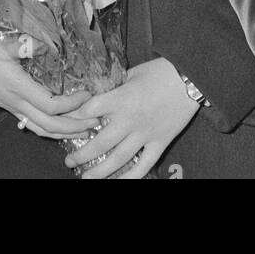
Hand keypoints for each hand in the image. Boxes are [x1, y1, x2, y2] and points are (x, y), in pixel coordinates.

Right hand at [0, 39, 94, 138]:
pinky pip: (33, 126)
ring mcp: (13, 108)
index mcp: (18, 86)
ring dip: (65, 133)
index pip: (50, 105)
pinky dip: (50, 131)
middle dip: (74, 126)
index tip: (87, 93)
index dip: (71, 104)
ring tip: (85, 130)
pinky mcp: (10, 108)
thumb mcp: (1, 41)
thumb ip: (24, 44)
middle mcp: (17, 102)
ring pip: (41, 130)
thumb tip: (47, 44)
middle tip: (96, 120)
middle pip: (49, 125)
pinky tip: (62, 129)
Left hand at [66, 58, 198, 179]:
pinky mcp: (160, 143)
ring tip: (86, 178)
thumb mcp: (132, 73)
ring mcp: (146, 134)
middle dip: (82, 155)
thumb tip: (99, 91)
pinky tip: (119, 182)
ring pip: (119, 159)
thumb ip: (116, 85)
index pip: (91, 110)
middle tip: (69, 162)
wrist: (190, 78)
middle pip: (101, 143)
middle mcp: (130, 119)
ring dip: (100, 171)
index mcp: (121, 98)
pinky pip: (144, 165)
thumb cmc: (161, 71)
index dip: (75, 118)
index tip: (64, 124)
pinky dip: (131, 177)